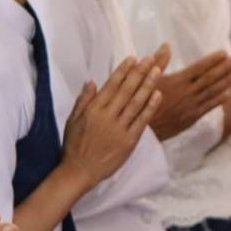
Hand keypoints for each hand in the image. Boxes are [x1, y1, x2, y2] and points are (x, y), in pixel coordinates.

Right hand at [62, 56, 160, 186]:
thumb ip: (83, 100)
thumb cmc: (74, 145)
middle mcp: (108, 116)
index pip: (112, 85)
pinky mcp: (129, 141)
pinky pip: (141, 121)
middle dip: (139, 73)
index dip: (123, 71)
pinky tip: (158, 95)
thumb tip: (91, 82)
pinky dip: (150, 107)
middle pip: (127, 90)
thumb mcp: (72, 120)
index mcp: (93, 109)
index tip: (133, 59)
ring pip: (136, 103)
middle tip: (150, 59)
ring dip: (148, 86)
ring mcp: (119, 129)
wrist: (79, 171)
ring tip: (157, 72)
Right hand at [151, 46, 230, 140]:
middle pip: (210, 78)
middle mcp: (188, 93)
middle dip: (225, 68)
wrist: (142, 129)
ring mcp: (191, 106)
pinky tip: (229, 93)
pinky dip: (220, 100)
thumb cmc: (142, 101)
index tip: (225, 52)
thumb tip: (166, 45)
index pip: (199, 68)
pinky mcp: (191, 118)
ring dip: (227, 82)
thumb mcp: (148, 79)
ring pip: (213, 92)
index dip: (213, 60)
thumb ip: (159, 62)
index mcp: (177, 82)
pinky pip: (209, 107)